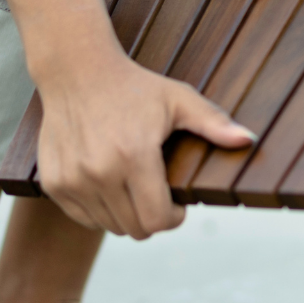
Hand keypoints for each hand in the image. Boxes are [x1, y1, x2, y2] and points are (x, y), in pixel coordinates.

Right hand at [36, 50, 252, 238]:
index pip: (157, 220)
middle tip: (159, 196)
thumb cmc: (134, 87)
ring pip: (110, 227)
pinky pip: (84, 218)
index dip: (174, 218)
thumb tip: (249, 140)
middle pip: (136, 230)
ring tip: (135, 187)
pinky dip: (101, 210)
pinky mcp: (54, 183)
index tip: (178, 203)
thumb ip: (214, 123)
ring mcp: (72, 180)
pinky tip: (111, 184)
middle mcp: (99, 173)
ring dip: (127, 215)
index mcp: (134, 156)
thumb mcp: (179, 100)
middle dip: (154, 219)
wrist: (77, 72)